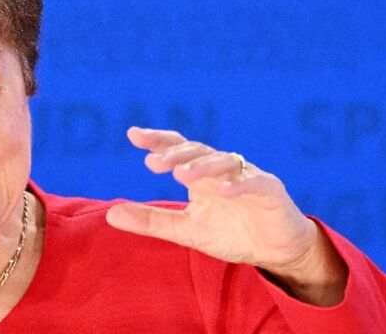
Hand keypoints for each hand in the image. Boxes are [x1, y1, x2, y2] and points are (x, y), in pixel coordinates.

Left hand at [105, 127, 346, 304]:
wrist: (275, 250)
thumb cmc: (232, 234)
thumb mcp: (186, 230)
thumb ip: (151, 221)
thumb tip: (110, 214)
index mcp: (201, 175)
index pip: (178, 149)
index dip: (158, 140)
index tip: (133, 134)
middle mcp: (222, 169)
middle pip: (198, 151)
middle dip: (175, 154)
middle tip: (153, 163)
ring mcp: (246, 176)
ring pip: (223, 161)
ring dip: (202, 166)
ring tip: (181, 175)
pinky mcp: (269, 189)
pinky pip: (253, 181)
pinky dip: (237, 184)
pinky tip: (222, 191)